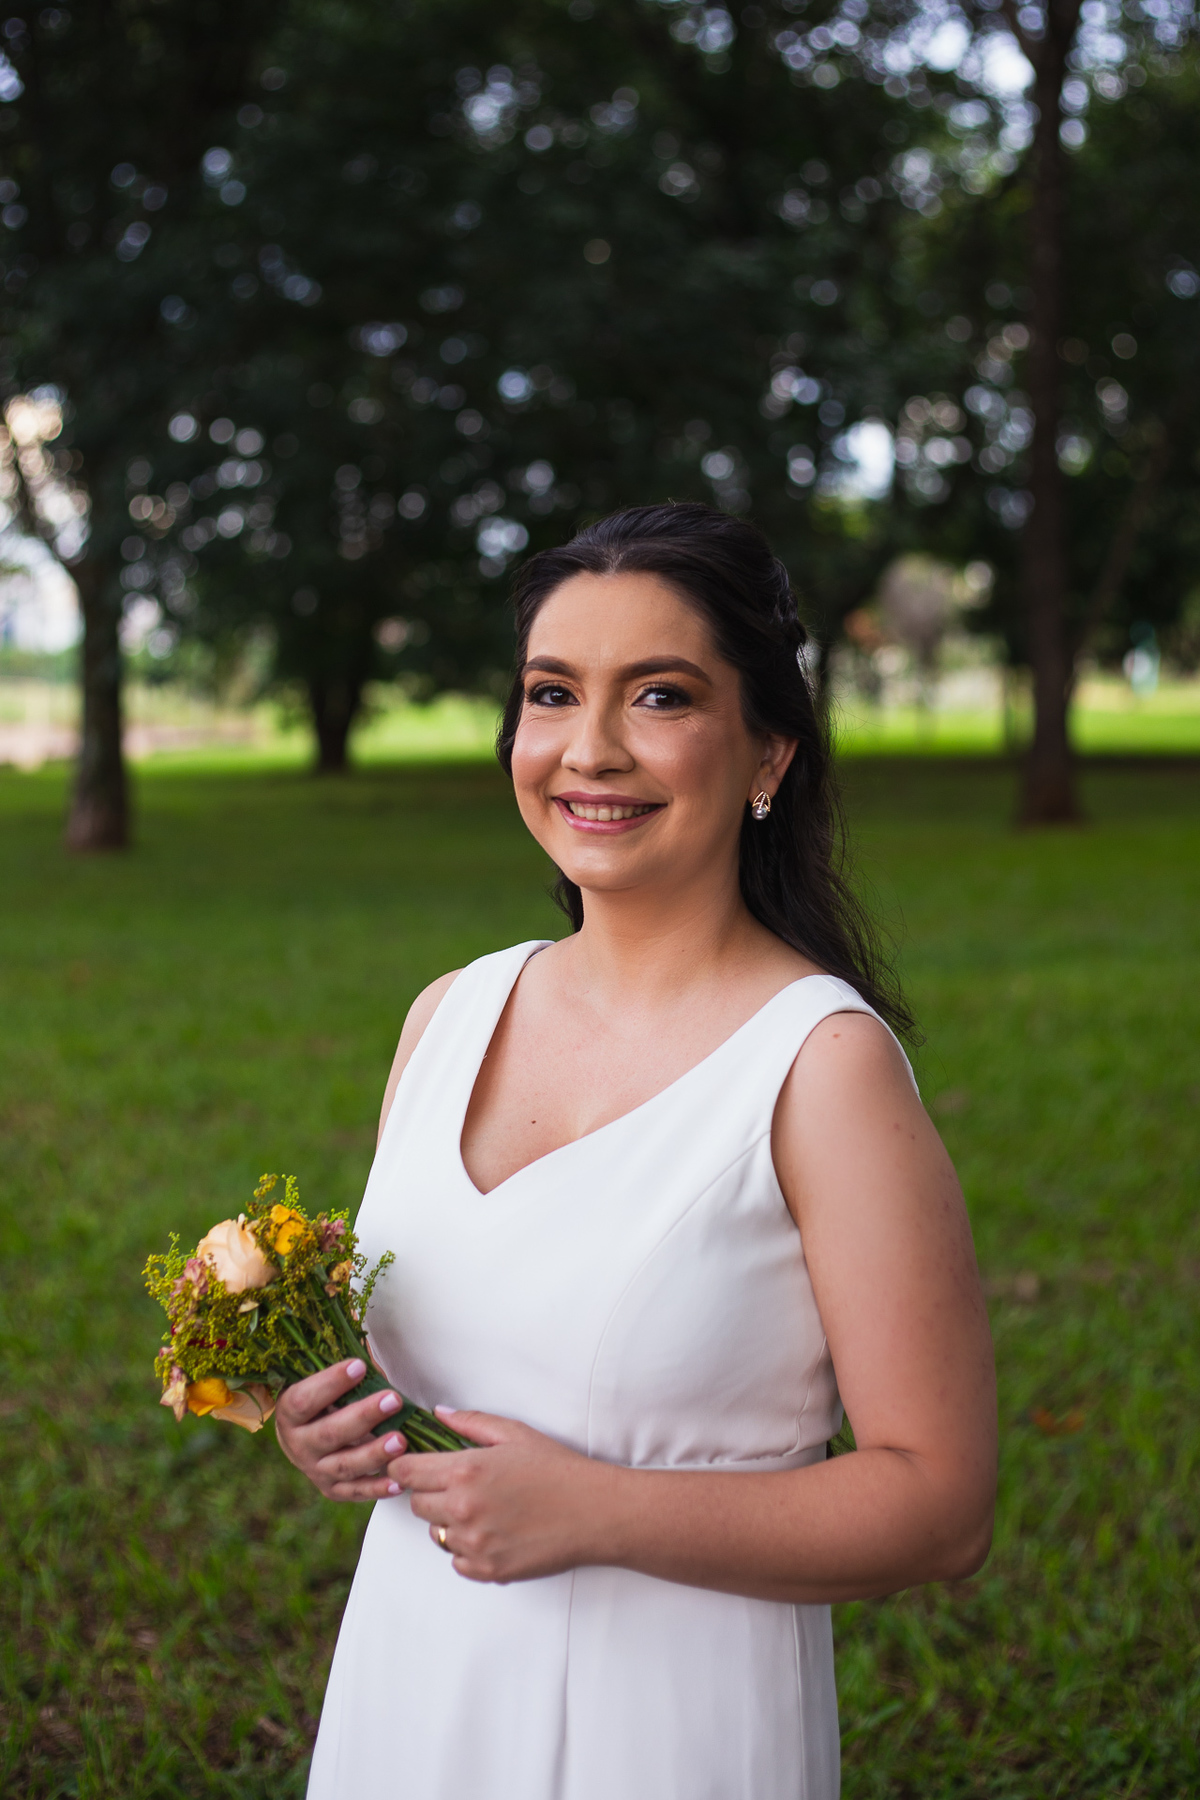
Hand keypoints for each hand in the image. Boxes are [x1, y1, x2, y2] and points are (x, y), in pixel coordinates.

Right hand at [274, 1358, 409, 1501]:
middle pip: (329, 1433)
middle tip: (392, 1400)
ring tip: (400, 1440)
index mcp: (290, 1414)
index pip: (305, 1400)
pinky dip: (377, 1488)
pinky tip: (397, 1482)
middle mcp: (298, 1445)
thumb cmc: (319, 1402)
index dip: (331, 1383)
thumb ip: (343, 1376)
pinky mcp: (332, 1489)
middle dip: (364, 1416)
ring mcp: (315, 1470)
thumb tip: (373, 1366)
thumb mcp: (320, 1384)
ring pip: (345, 1465)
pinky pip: (355, 1492)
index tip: (359, 1366)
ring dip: (374, 1453)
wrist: (300, 1438)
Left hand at [387, 1407, 614, 1582]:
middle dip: (429, 1493)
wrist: (595, 1513)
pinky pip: (457, 1561)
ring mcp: (474, 1544)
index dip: (405, 1466)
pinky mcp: (487, 1570)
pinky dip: (467, 1549)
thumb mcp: (515, 1434)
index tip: (413, 1466)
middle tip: (458, 1486)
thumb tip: (438, 1414)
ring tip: (484, 1509)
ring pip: (436, 1534)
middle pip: (416, 1504)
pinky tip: (494, 1532)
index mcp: (466, 1471)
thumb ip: (471, 1423)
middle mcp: (462, 1510)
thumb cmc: (558, 1469)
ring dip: (449, 1522)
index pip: (406, 1472)